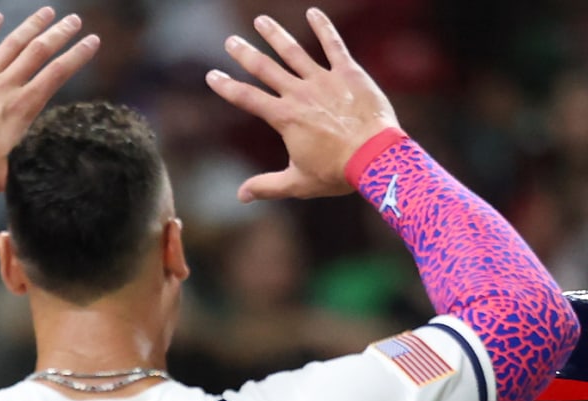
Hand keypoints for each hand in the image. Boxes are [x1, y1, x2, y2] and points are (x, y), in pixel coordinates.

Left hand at [0, 8, 100, 193]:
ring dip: (32, 25)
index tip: (92, 42)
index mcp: (22, 108)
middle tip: (75, 20)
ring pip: (11, 43)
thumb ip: (31, 163)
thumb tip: (51, 165)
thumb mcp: (9, 174)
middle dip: (60, 33)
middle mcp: (5, 86)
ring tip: (47, 12)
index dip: (77, 55)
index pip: (57, 74)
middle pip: (38, 51)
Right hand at [206, 7, 397, 202]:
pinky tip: (313, 12)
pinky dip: (323, 27)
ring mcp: (324, 80)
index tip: (212, 76)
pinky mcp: (348, 72)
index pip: (247, 98)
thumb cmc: (338, 172)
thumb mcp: (298, 183)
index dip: (227, 87)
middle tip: (231, 41)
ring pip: (293, 52)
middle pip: (265, 69)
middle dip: (245, 54)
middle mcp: (299, 94)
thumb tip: (240, 196)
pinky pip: (333, 45)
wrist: (375, 157)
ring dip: (275, 35)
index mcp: (285, 118)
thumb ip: (268, 186)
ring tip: (261, 21)